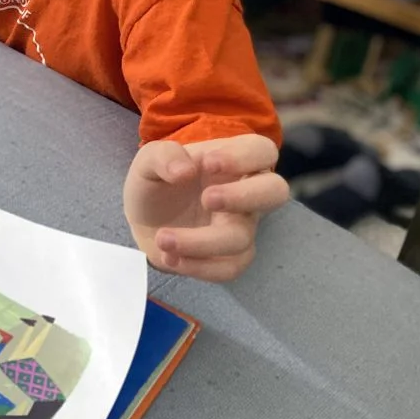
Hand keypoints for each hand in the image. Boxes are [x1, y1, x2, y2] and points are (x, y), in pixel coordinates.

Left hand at [123, 133, 288, 281]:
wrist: (144, 220)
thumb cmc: (157, 182)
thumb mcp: (149, 160)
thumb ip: (163, 156)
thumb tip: (185, 171)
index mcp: (233, 160)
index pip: (260, 151)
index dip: (243, 157)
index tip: (208, 164)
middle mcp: (245, 192)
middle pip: (275, 191)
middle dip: (244, 197)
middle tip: (206, 199)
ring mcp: (241, 226)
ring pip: (241, 238)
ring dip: (200, 242)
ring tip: (163, 239)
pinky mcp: (230, 256)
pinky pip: (230, 267)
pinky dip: (198, 266)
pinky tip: (170, 258)